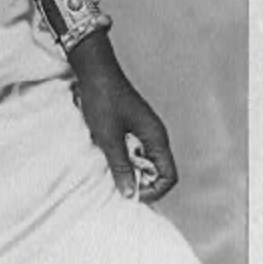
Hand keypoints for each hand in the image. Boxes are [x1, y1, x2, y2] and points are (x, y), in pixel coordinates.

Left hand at [75, 62, 177, 203]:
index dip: (154, 191)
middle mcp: (156, 135)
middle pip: (158, 171)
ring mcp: (145, 129)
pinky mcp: (133, 125)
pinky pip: (135, 150)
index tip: (131, 192)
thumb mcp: (109, 138)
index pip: (168, 176)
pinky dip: (124, 156)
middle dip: (141, 181)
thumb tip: (130, 194)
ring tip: (112, 168)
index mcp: (156, 137)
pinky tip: (108, 154)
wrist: (93, 69)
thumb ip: (121, 166)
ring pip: (145, 161)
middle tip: (118, 182)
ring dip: (131, 168)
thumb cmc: (103, 100)